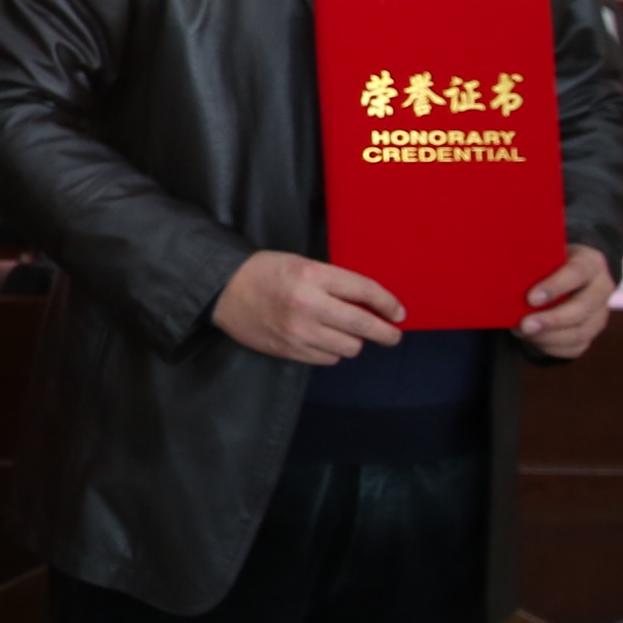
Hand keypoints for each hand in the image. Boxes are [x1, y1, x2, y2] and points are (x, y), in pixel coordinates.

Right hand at [211, 250, 406, 365]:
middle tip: (393, 335)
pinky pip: (328, 358)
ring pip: (349, 347)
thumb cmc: (265, 272)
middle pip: (363, 325)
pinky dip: (331, 350)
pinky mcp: (290, 350)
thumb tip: (370, 304)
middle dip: (385, 333)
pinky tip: (323, 340)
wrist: (223, 290)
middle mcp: (308, 305)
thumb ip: (334, 282)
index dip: (388, 304)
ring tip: (344, 332)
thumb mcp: (301, 264)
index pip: (364, 291)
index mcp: (313, 276)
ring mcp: (299, 331)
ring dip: (353, 341)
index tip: (399, 313)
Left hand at [514, 243, 616, 358]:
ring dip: (548, 337)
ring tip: (521, 332)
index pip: (577, 273)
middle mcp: (602, 288)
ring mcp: (601, 313)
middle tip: (524, 325)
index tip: (530, 299)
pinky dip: (551, 347)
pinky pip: (575, 347)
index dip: (555, 287)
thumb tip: (500, 271)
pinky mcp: (592, 332)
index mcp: (591, 262)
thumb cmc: (548, 262)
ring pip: (580, 332)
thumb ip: (532, 261)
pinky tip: (532, 340)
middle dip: (551, 320)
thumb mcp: (544, 253)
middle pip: (582, 308)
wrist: (567, 276)